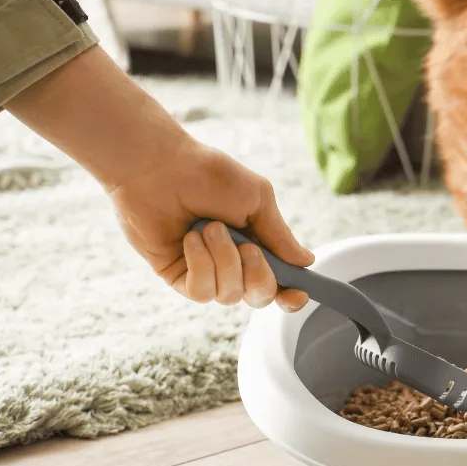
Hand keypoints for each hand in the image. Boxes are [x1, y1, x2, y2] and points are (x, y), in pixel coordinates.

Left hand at [109, 140, 313, 309]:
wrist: (160, 167)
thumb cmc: (209, 175)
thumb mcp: (257, 199)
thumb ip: (280, 235)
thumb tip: (306, 261)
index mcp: (257, 245)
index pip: (280, 283)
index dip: (291, 296)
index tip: (297, 294)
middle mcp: (232, 263)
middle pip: (259, 297)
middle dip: (258, 275)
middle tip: (248, 247)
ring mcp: (205, 271)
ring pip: (230, 295)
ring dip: (224, 260)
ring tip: (209, 228)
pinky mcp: (178, 276)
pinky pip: (201, 292)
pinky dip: (201, 265)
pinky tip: (190, 239)